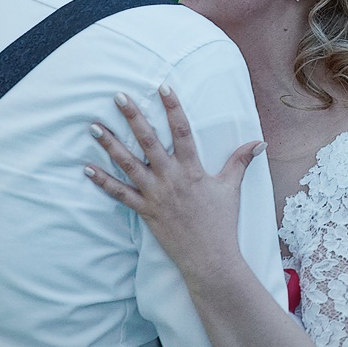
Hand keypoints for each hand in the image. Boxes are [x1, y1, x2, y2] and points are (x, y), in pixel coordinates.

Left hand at [85, 85, 266, 279]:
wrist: (210, 259)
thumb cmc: (222, 223)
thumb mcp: (232, 188)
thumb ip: (241, 161)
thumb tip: (261, 142)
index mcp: (192, 169)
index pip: (182, 130)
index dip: (172, 107)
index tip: (163, 87)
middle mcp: (171, 178)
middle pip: (148, 141)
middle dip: (133, 117)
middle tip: (118, 96)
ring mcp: (155, 194)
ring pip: (128, 164)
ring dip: (110, 144)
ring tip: (94, 126)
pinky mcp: (144, 211)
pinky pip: (119, 194)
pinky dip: (102, 182)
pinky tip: (87, 168)